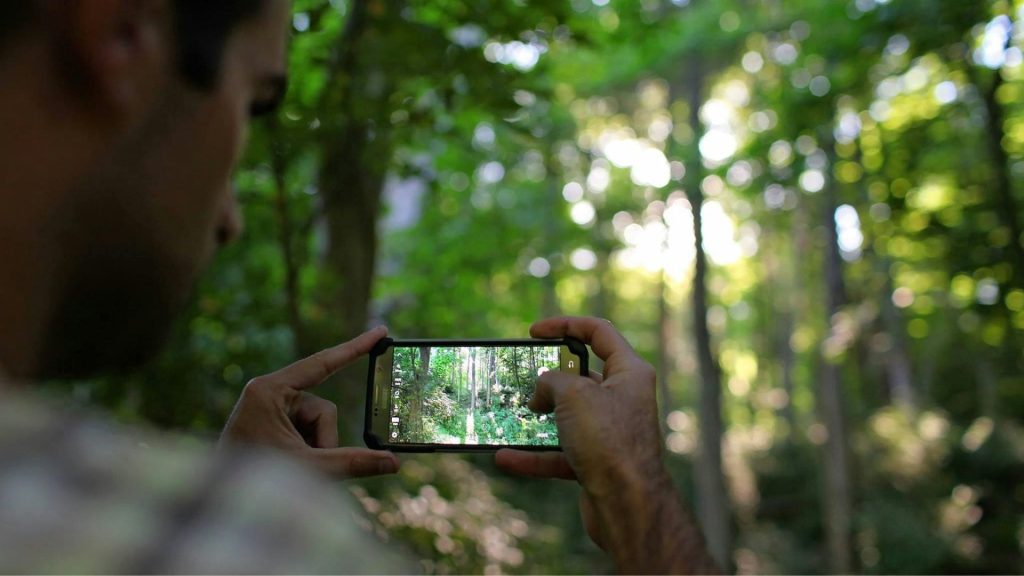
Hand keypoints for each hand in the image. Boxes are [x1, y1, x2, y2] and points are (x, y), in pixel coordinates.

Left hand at [220, 326, 399, 478]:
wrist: (220, 506)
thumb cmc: (256, 484)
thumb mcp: (310, 469)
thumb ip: (354, 463)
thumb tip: (394, 463)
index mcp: (269, 391)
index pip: (322, 363)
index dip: (355, 348)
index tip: (381, 331)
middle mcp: (268, 393)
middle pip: (322, 409)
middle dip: (323, 441)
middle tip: (308, 467)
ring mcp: (270, 408)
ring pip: (317, 425)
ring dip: (313, 450)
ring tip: (292, 472)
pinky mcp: (271, 423)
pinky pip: (305, 432)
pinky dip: (306, 451)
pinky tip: (289, 467)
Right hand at [496, 316, 664, 500]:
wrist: (627, 504)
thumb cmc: (609, 440)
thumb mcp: (574, 394)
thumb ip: (553, 380)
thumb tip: (541, 391)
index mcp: (629, 373)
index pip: (599, 333)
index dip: (566, 325)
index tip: (534, 332)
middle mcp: (623, 399)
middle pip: (582, 376)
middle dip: (550, 378)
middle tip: (525, 379)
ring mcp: (610, 432)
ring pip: (568, 417)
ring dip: (538, 419)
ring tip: (510, 417)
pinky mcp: (598, 462)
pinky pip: (560, 453)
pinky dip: (534, 455)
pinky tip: (506, 457)